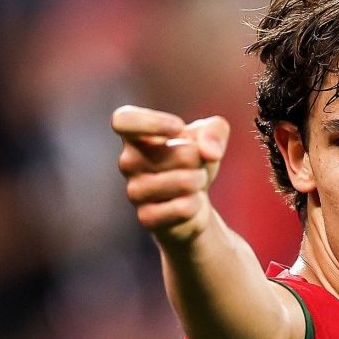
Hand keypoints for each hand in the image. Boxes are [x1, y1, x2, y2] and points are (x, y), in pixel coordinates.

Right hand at [112, 105, 229, 244]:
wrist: (193, 204)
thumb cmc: (195, 162)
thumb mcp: (211, 137)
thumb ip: (215, 130)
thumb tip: (210, 152)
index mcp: (136, 136)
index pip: (123, 120)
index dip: (152, 122)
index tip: (178, 127)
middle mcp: (128, 162)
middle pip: (178, 152)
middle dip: (198, 157)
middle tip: (196, 163)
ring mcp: (134, 191)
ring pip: (184, 182)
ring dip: (199, 180)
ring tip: (195, 182)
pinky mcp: (146, 217)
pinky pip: (183, 208)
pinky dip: (196, 204)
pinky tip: (190, 203)